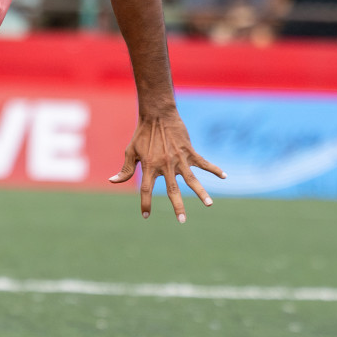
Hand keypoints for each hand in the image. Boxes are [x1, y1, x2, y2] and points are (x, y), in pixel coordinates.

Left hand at [109, 111, 224, 222]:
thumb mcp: (130, 151)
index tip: (145, 216)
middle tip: (182, 221)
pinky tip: (224, 176)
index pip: (146, 189)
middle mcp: (165, 165)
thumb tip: (112, 181)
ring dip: (201, 193)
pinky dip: (214, 169)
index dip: (145, 203)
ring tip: (209, 204)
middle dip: (178, 207)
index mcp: (149, 166)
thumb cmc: (142, 134)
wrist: (157, 115)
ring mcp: (179, 159)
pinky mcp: (189, 151)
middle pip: (172, 190)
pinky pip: (204, 163)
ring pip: (192, 179)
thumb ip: (125, 169)